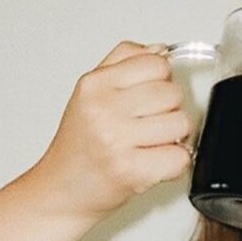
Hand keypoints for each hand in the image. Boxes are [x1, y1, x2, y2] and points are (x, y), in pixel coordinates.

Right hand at [33, 41, 192, 218]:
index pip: (157, 63)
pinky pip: (179, 157)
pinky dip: (174, 162)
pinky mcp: (131, 172)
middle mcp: (103, 110)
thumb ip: (124, 63)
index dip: (161, 80)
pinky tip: (154, 161)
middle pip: (172, 93)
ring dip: (173, 137)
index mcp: (95, 85)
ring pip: (181, 124)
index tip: (150, 96)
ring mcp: (117, 141)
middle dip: (168, 110)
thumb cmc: (78, 146)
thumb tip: (159, 49)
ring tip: (150, 144)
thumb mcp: (89, 93)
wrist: (60, 191)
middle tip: (148, 125)